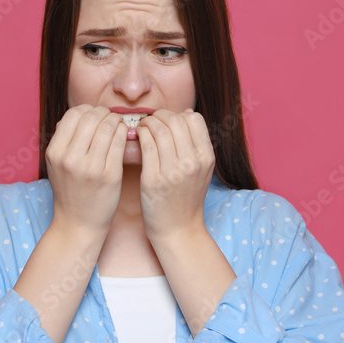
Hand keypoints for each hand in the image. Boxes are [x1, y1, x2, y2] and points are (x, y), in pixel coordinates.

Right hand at [45, 104, 127, 237]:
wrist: (78, 224)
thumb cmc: (70, 191)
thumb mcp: (57, 164)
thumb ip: (64, 140)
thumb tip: (81, 114)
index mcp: (55, 152)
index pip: (73, 115)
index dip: (87, 110)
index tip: (95, 115)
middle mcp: (70, 158)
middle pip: (91, 117)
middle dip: (104, 113)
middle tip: (110, 118)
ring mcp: (90, 167)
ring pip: (108, 127)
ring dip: (116, 121)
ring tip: (118, 126)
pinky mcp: (109, 175)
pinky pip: (119, 142)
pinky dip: (124, 133)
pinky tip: (124, 135)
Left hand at [135, 108, 215, 242]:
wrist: (178, 229)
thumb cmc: (186, 197)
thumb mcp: (201, 169)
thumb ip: (196, 142)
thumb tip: (186, 113)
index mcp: (206, 157)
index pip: (194, 119)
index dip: (177, 114)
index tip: (166, 120)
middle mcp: (192, 163)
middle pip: (175, 121)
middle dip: (159, 116)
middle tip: (150, 120)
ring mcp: (174, 172)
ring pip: (160, 131)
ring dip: (147, 124)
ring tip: (142, 127)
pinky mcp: (154, 180)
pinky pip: (146, 147)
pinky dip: (140, 136)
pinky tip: (137, 137)